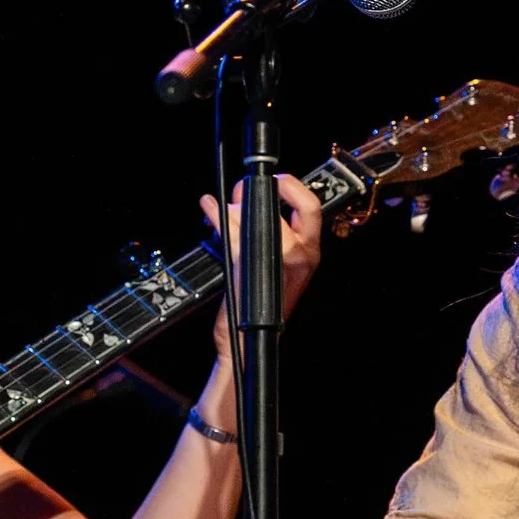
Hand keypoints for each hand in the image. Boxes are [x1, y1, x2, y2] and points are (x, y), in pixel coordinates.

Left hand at [201, 172, 324, 363]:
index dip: (291, 186)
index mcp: (309, 251)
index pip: (311, 206)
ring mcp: (279, 262)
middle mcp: (302, 255)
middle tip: (243, 193)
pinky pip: (233, 233)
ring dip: (233, 210)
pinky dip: (216, 218)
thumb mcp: (267, 260)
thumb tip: (245, 197)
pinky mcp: (253, 267)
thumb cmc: (257, 301)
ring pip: (254, 218)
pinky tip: (208, 209)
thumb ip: (263, 228)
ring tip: (221, 212)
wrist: (246, 338)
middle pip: (282, 206)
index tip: (274, 181)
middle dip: (260, 192)